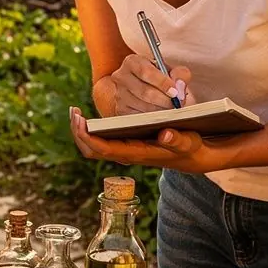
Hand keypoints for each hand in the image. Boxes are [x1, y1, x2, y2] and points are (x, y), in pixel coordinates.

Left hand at [69, 106, 231, 174]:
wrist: (194, 156)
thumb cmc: (191, 147)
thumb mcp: (189, 142)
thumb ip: (178, 140)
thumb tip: (165, 135)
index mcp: (136, 154)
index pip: (103, 149)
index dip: (87, 136)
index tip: (79, 120)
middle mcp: (126, 155)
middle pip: (91, 150)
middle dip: (78, 132)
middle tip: (73, 111)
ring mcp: (124, 151)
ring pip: (93, 146)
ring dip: (81, 130)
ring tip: (76, 111)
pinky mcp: (126, 145)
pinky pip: (100, 141)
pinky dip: (91, 130)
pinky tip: (88, 116)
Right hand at [98, 54, 192, 115]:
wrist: (151, 90)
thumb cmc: (161, 79)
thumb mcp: (172, 72)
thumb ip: (180, 74)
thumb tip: (179, 85)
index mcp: (132, 61)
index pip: (146, 72)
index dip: (162, 83)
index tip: (175, 92)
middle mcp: (121, 77)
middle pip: (145, 92)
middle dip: (165, 100)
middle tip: (178, 104)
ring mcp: (119, 94)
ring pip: (143, 106)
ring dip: (161, 110)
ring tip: (173, 109)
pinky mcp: (120, 110)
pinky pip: (139, 116)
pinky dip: (154, 118)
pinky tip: (162, 114)